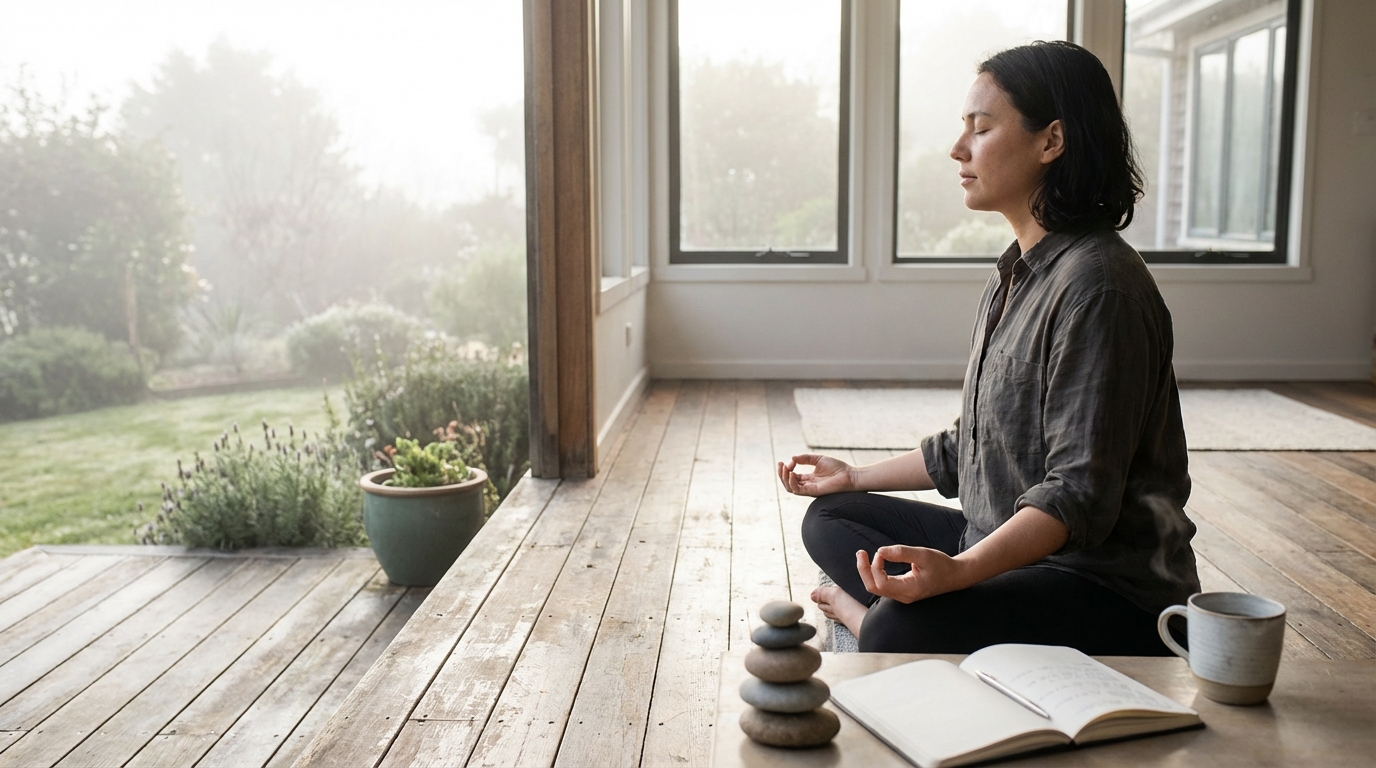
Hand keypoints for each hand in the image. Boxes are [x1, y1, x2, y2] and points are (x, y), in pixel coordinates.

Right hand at [777, 453, 854, 496]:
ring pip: (790, 488)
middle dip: (782, 474)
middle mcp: (807, 485)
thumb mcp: (818, 459)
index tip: (790, 460)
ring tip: (785, 468)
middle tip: (780, 464)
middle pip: (788, 483)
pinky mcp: (813, 491)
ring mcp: (809, 489)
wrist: (850, 475)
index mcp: (808, 478)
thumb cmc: (837, 468)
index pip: (792, 476)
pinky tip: (792, 473)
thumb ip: (805, 458)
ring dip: (785, 478)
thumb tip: (792, 458)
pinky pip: (798, 490)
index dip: (787, 468)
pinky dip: (792, 482)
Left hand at [855, 545, 972, 603]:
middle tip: (860, 552)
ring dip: (868, 571)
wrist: (955, 576)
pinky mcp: (902, 591)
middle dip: (864, 570)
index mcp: (909, 590)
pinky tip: (875, 561)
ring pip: (876, 587)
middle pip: (874, 588)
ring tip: (863, 554)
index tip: (881, 552)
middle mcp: (903, 596)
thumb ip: (902, 553)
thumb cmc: (941, 565)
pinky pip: (883, 585)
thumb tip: (880, 551)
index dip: (874, 568)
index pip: (881, 584)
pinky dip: (876, 572)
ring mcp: (902, 595)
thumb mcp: (923, 555)